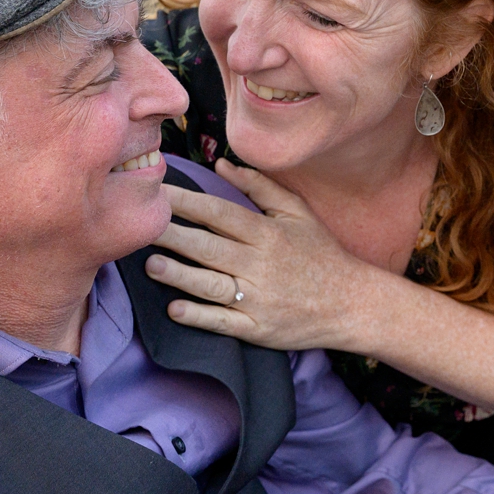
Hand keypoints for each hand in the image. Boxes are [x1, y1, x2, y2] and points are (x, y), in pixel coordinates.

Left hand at [145, 161, 381, 350]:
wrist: (354, 304)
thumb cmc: (322, 254)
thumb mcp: (298, 213)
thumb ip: (259, 187)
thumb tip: (221, 165)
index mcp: (268, 233)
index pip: (218, 213)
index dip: (184, 202)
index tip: (155, 192)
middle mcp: (261, 265)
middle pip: (208, 246)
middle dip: (171, 235)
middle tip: (139, 226)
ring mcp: (259, 298)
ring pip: (210, 284)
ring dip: (178, 275)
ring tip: (150, 265)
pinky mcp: (259, 328)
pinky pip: (223, 322)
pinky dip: (199, 316)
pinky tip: (175, 309)